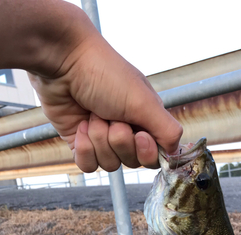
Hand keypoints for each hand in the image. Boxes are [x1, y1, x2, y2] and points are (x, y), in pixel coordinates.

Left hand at [29, 17, 181, 172]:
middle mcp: (126, 132)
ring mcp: (102, 139)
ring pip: (109, 164)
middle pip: (131, 162)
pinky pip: (88, 165)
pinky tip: (80, 126)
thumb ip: (168, 130)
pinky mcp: (80, 144)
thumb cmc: (107, 75)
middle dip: (119, 141)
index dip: (146, 152)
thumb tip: (175, 153)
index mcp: (145, 121)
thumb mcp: (145, 102)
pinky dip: (84, 149)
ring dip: (99, 139)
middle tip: (111, 116)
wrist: (65, 62)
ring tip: (93, 115)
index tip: (139, 135)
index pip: (154, 157)